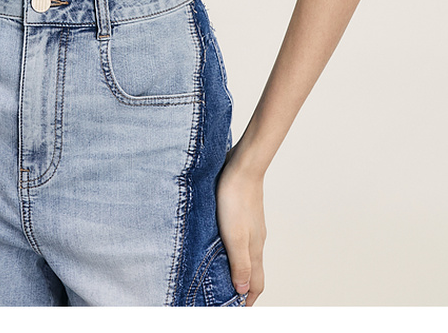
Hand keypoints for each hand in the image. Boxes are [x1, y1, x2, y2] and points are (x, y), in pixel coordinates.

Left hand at [216, 147, 266, 305]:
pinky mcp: (243, 214)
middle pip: (253, 272)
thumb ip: (240, 264)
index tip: (237, 309)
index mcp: (254, 249)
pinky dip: (233, 250)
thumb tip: (243, 292)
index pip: (256, 284)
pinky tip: (220, 244)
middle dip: (243, 287)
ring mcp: (251, 227)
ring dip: (237, 268)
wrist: (242, 166)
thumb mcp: (235, 236)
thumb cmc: (236, 198)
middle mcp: (256, 240)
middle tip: (228, 296)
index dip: (248, 299)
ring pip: (247, 254)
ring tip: (222, 274)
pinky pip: (241, 239)